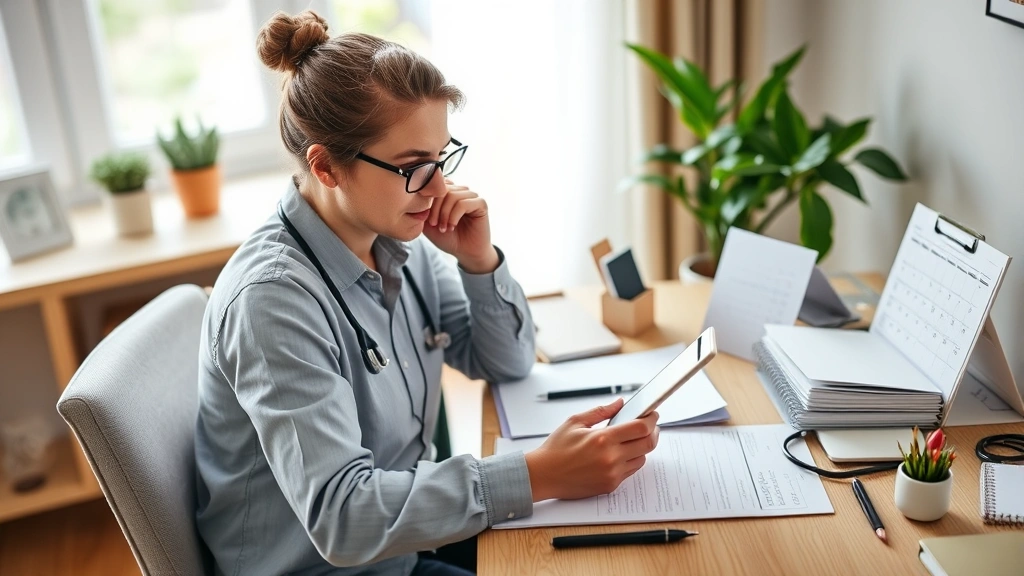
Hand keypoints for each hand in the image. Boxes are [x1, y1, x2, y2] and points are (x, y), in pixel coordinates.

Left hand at [422, 179, 498, 273]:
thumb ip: (422, 208)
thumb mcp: (428, 223)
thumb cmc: (447, 237)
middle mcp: (460, 190)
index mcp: (448, 191)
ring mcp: (471, 196)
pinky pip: (463, 203)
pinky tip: (452, 226)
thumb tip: (417, 194)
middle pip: (442, 189)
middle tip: (433, 224)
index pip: (434, 184)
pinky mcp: (481, 204)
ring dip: (444, 214)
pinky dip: (454, 216)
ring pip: (452, 196)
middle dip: (435, 208)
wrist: (464, 252)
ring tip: (443, 228)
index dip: (427, 200)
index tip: (425, 218)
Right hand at [524, 398, 659, 501]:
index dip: (651, 419)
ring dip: (641, 447)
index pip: (641, 428)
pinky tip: (620, 454)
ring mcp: (612, 474)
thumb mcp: (575, 422)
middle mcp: (611, 458)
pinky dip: (630, 460)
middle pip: (648, 444)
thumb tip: (620, 403)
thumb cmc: (556, 449)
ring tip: (631, 440)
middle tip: (649, 426)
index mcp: (603, 438)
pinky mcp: (610, 485)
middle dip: (653, 433)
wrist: (544, 476)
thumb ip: (601, 411)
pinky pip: (630, 471)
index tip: (652, 414)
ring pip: (642, 458)